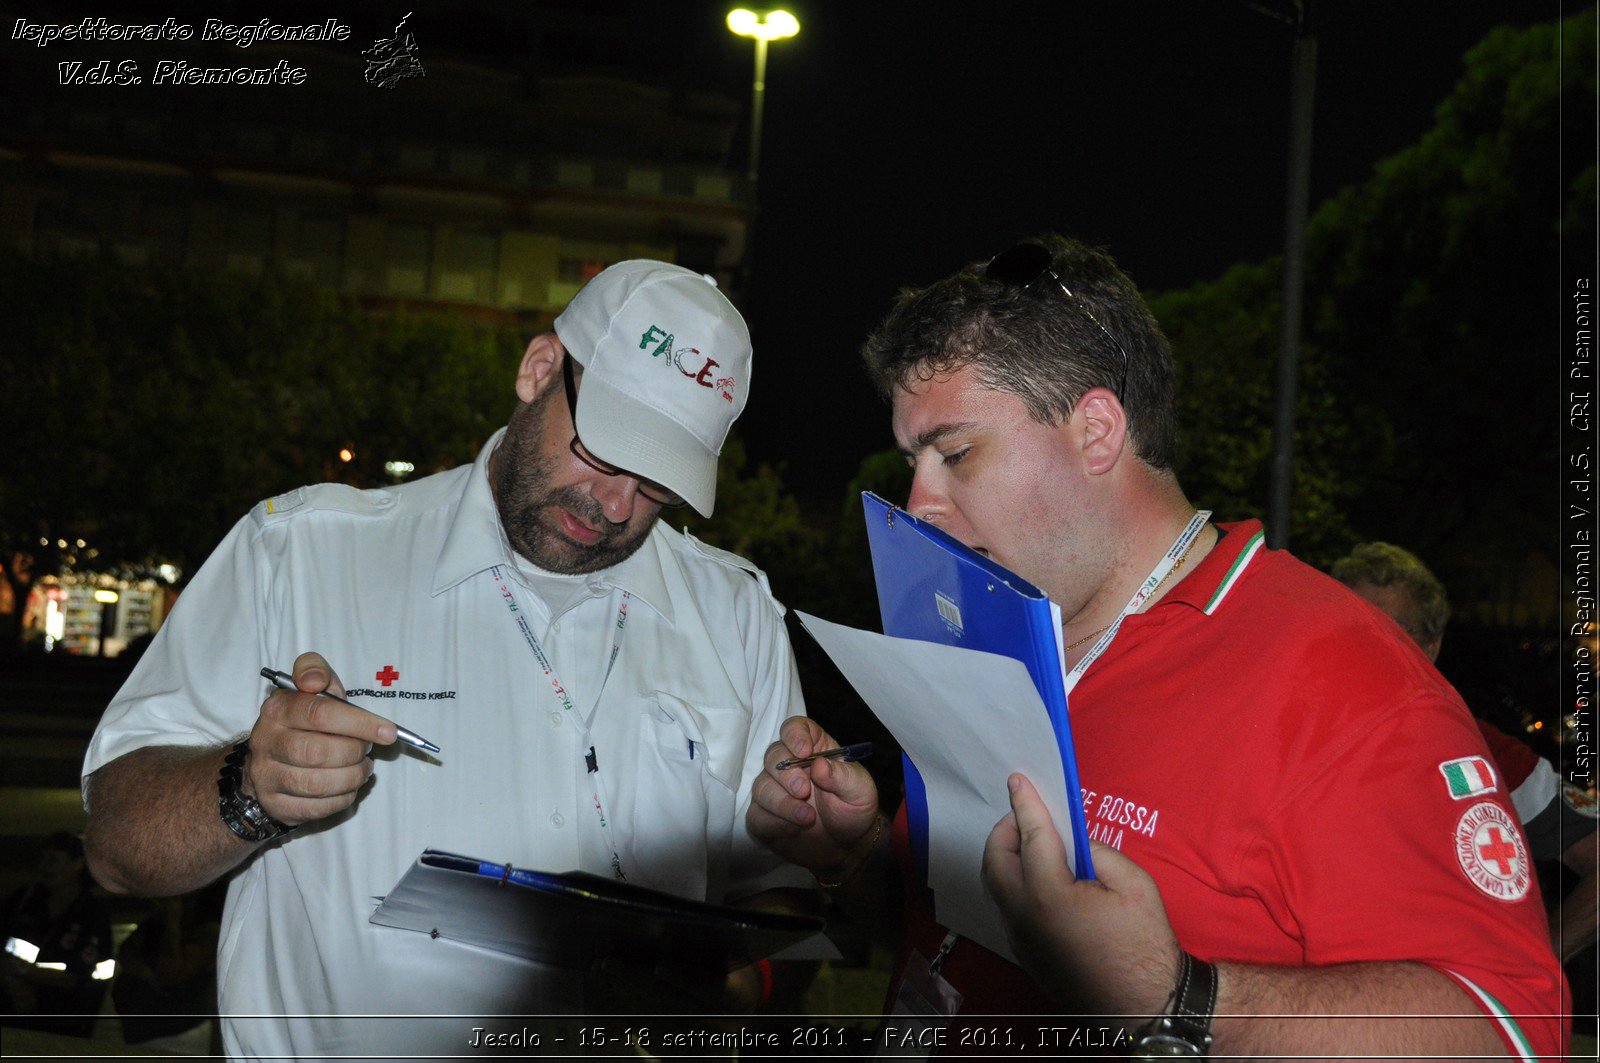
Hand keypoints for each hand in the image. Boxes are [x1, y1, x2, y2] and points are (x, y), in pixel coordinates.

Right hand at [244, 651, 397, 826]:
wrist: (270, 760)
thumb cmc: (303, 721)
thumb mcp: (310, 689)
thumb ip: (316, 672)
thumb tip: (315, 679)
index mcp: (277, 709)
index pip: (319, 714)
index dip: (359, 723)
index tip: (388, 731)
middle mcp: (266, 742)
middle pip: (317, 752)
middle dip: (354, 752)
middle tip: (368, 750)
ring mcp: (266, 776)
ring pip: (316, 784)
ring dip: (352, 777)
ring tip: (364, 768)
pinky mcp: (275, 804)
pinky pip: (315, 808)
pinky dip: (341, 798)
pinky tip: (349, 786)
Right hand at [746, 716, 879, 877]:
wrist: (846, 846)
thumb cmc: (854, 810)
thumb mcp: (861, 792)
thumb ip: (844, 777)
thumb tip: (819, 764)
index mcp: (815, 749)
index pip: (795, 728)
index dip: (794, 735)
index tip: (803, 751)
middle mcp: (790, 765)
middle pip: (773, 755)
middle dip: (786, 774)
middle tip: (803, 791)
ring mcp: (774, 790)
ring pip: (761, 786)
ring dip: (782, 803)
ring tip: (808, 818)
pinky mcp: (764, 816)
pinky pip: (755, 815)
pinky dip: (773, 823)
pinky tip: (794, 830)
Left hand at [981, 773, 1179, 1015]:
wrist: (1146, 1007)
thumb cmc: (1144, 946)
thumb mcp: (1134, 885)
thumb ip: (1098, 852)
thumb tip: (1075, 842)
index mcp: (1048, 896)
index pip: (1030, 837)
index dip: (1025, 804)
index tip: (1016, 779)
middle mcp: (1023, 918)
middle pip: (995, 861)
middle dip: (1005, 831)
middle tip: (1026, 815)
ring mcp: (1020, 940)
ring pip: (996, 887)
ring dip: (1007, 858)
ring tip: (1033, 842)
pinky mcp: (1025, 954)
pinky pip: (1008, 908)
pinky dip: (1015, 883)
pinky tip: (1040, 877)